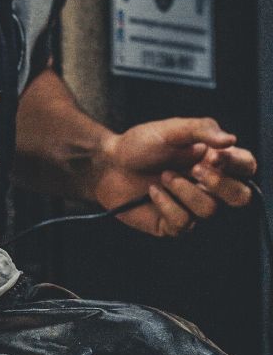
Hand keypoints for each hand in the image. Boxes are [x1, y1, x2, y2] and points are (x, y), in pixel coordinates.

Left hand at [95, 118, 255, 236]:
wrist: (107, 165)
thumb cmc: (139, 145)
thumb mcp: (171, 130)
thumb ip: (201, 129)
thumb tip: (230, 140)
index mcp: (215, 162)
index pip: (246, 168)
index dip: (236, 164)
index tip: (212, 155)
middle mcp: (208, 187)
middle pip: (240, 197)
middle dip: (219, 184)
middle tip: (194, 169)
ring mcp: (191, 207)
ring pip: (210, 211)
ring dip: (184, 190)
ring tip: (163, 177)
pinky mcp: (171, 225)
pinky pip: (183, 223)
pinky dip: (166, 204)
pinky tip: (152, 192)